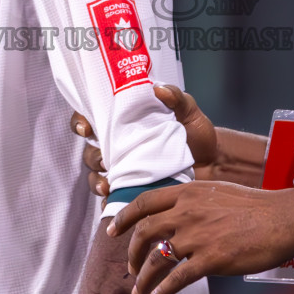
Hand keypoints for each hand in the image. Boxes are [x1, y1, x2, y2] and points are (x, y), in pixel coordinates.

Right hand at [70, 84, 219, 196]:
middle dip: (91, 156)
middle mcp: (119, 144)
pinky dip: (109, 202)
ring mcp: (124, 167)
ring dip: (97, 181)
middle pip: (90, 149)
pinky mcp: (132, 188)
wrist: (213, 162)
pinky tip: (115, 203)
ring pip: (96, 174)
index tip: (86, 128)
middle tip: (104, 160)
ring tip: (108, 186)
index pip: (93, 117)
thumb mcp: (188, 110)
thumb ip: (175, 97)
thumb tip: (158, 90)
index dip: (80, 121)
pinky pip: (112, 197)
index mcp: (126, 121)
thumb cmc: (196, 132)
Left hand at [106, 181, 293, 293]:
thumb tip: (178, 210)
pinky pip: (176, 279)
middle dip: (132, 253)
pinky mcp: (211, 259)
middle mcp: (187, 212)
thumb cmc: (257, 206)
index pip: (144, 202)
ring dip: (142, 278)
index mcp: (188, 193)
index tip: (113, 231)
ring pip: (156, 259)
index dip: (124, 218)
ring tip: (139, 291)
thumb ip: (195, 200)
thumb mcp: (218, 192)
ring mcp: (197, 236)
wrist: (283, 219)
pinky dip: (161, 291)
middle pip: (144, 232)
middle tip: (130, 267)